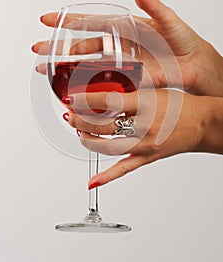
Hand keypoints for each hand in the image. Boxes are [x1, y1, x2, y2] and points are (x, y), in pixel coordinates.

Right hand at [32, 0, 222, 96]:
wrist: (197, 68)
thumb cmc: (185, 43)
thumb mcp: (170, 22)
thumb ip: (155, 8)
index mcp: (125, 28)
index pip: (92, 22)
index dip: (68, 21)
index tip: (48, 19)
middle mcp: (119, 45)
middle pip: (83, 46)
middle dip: (59, 47)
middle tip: (38, 49)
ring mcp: (121, 64)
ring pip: (87, 65)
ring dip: (66, 68)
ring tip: (46, 70)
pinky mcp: (126, 80)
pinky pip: (103, 82)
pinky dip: (87, 86)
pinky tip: (73, 89)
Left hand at [62, 89, 214, 187]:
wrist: (202, 123)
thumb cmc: (181, 105)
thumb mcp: (154, 90)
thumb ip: (129, 93)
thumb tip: (103, 94)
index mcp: (144, 103)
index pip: (106, 101)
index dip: (84, 99)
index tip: (70, 98)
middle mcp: (143, 125)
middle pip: (103, 126)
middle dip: (80, 121)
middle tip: (70, 115)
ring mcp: (145, 144)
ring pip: (108, 148)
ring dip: (88, 141)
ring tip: (79, 133)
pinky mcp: (148, 157)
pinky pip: (124, 169)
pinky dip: (106, 177)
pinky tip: (92, 182)